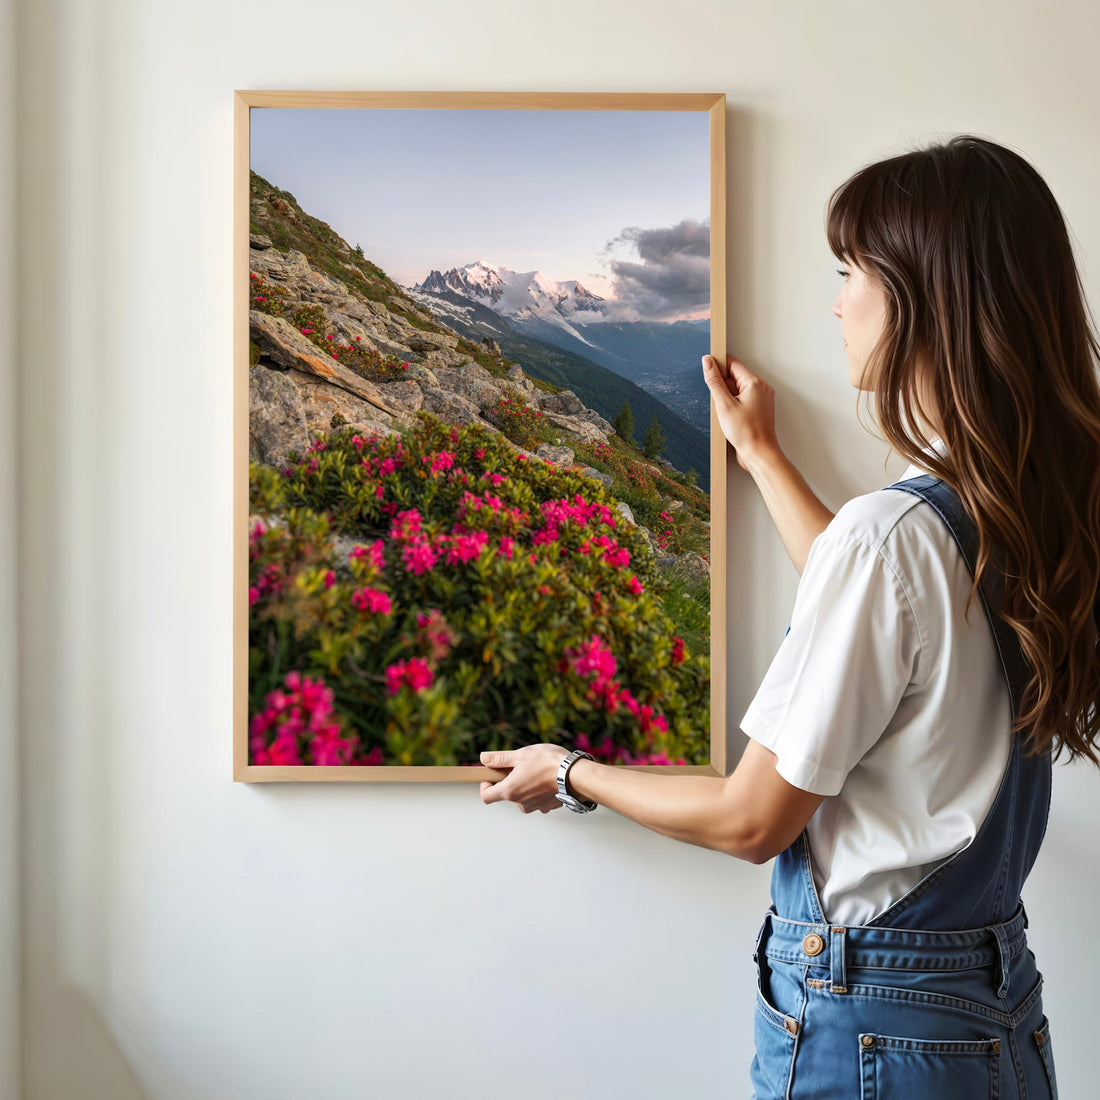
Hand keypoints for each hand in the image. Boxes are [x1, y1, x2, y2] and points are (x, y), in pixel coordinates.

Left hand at [479, 743, 569, 813]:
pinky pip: (537, 799)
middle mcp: (521, 802)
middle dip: (509, 781)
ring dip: (525, 786)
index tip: (491, 776)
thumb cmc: (548, 763)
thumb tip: (483, 758)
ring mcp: (535, 806)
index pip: (487, 796)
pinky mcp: (548, 806)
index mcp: (510, 790)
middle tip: (519, 766)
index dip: (485, 786)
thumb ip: (499, 758)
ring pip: (523, 797)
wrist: (575, 775)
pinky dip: (538, 790)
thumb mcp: (520, 755)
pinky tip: (547, 778)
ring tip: (535, 771)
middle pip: (506, 795)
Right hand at [701, 353, 779, 471]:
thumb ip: (714, 381)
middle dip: (722, 386)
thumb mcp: (724, 405)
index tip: (707, 369)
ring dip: (727, 397)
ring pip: (737, 389)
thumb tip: (707, 362)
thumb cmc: (746, 433)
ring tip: (726, 413)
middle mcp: (761, 388)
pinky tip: (730, 417)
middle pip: (735, 376)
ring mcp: (761, 398)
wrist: (759, 454)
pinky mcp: (758, 408)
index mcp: (755, 383)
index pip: (733, 363)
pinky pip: (742, 399)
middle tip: (719, 402)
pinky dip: (732, 405)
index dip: (718, 365)